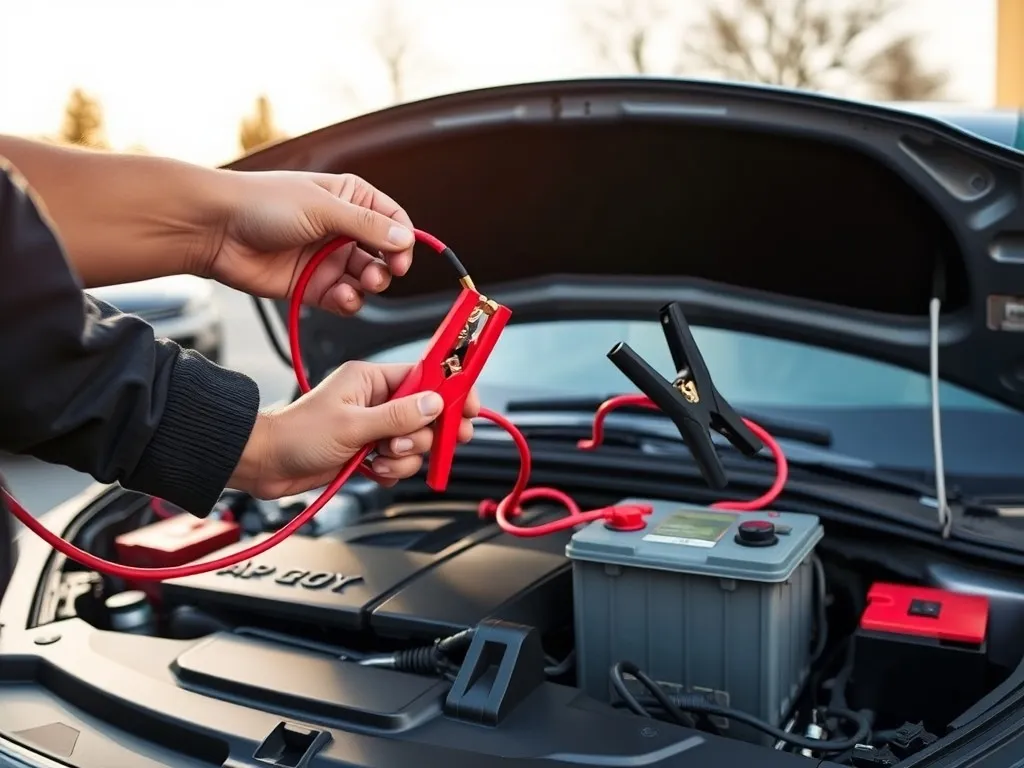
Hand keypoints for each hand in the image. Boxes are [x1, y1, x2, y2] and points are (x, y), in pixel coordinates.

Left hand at [200, 170, 415, 314]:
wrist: (215, 229)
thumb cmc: (261, 203)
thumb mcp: (322, 208)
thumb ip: (367, 226)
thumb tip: (405, 239)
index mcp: (349, 199)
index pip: (393, 221)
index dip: (403, 240)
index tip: (401, 257)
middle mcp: (342, 228)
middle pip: (383, 255)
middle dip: (386, 267)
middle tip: (379, 274)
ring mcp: (327, 258)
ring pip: (366, 280)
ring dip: (368, 287)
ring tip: (359, 285)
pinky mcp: (312, 284)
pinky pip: (343, 299)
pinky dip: (349, 302)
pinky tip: (342, 297)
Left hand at [231, 361, 479, 498]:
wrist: (265, 465)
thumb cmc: (296, 435)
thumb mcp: (352, 425)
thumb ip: (397, 416)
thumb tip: (434, 405)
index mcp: (372, 379)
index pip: (426, 377)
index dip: (451, 390)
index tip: (469, 406)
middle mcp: (376, 400)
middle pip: (426, 415)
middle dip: (423, 435)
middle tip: (410, 446)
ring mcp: (374, 426)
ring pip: (415, 444)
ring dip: (402, 459)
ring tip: (377, 460)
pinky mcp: (369, 451)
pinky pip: (399, 463)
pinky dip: (390, 471)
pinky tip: (370, 471)